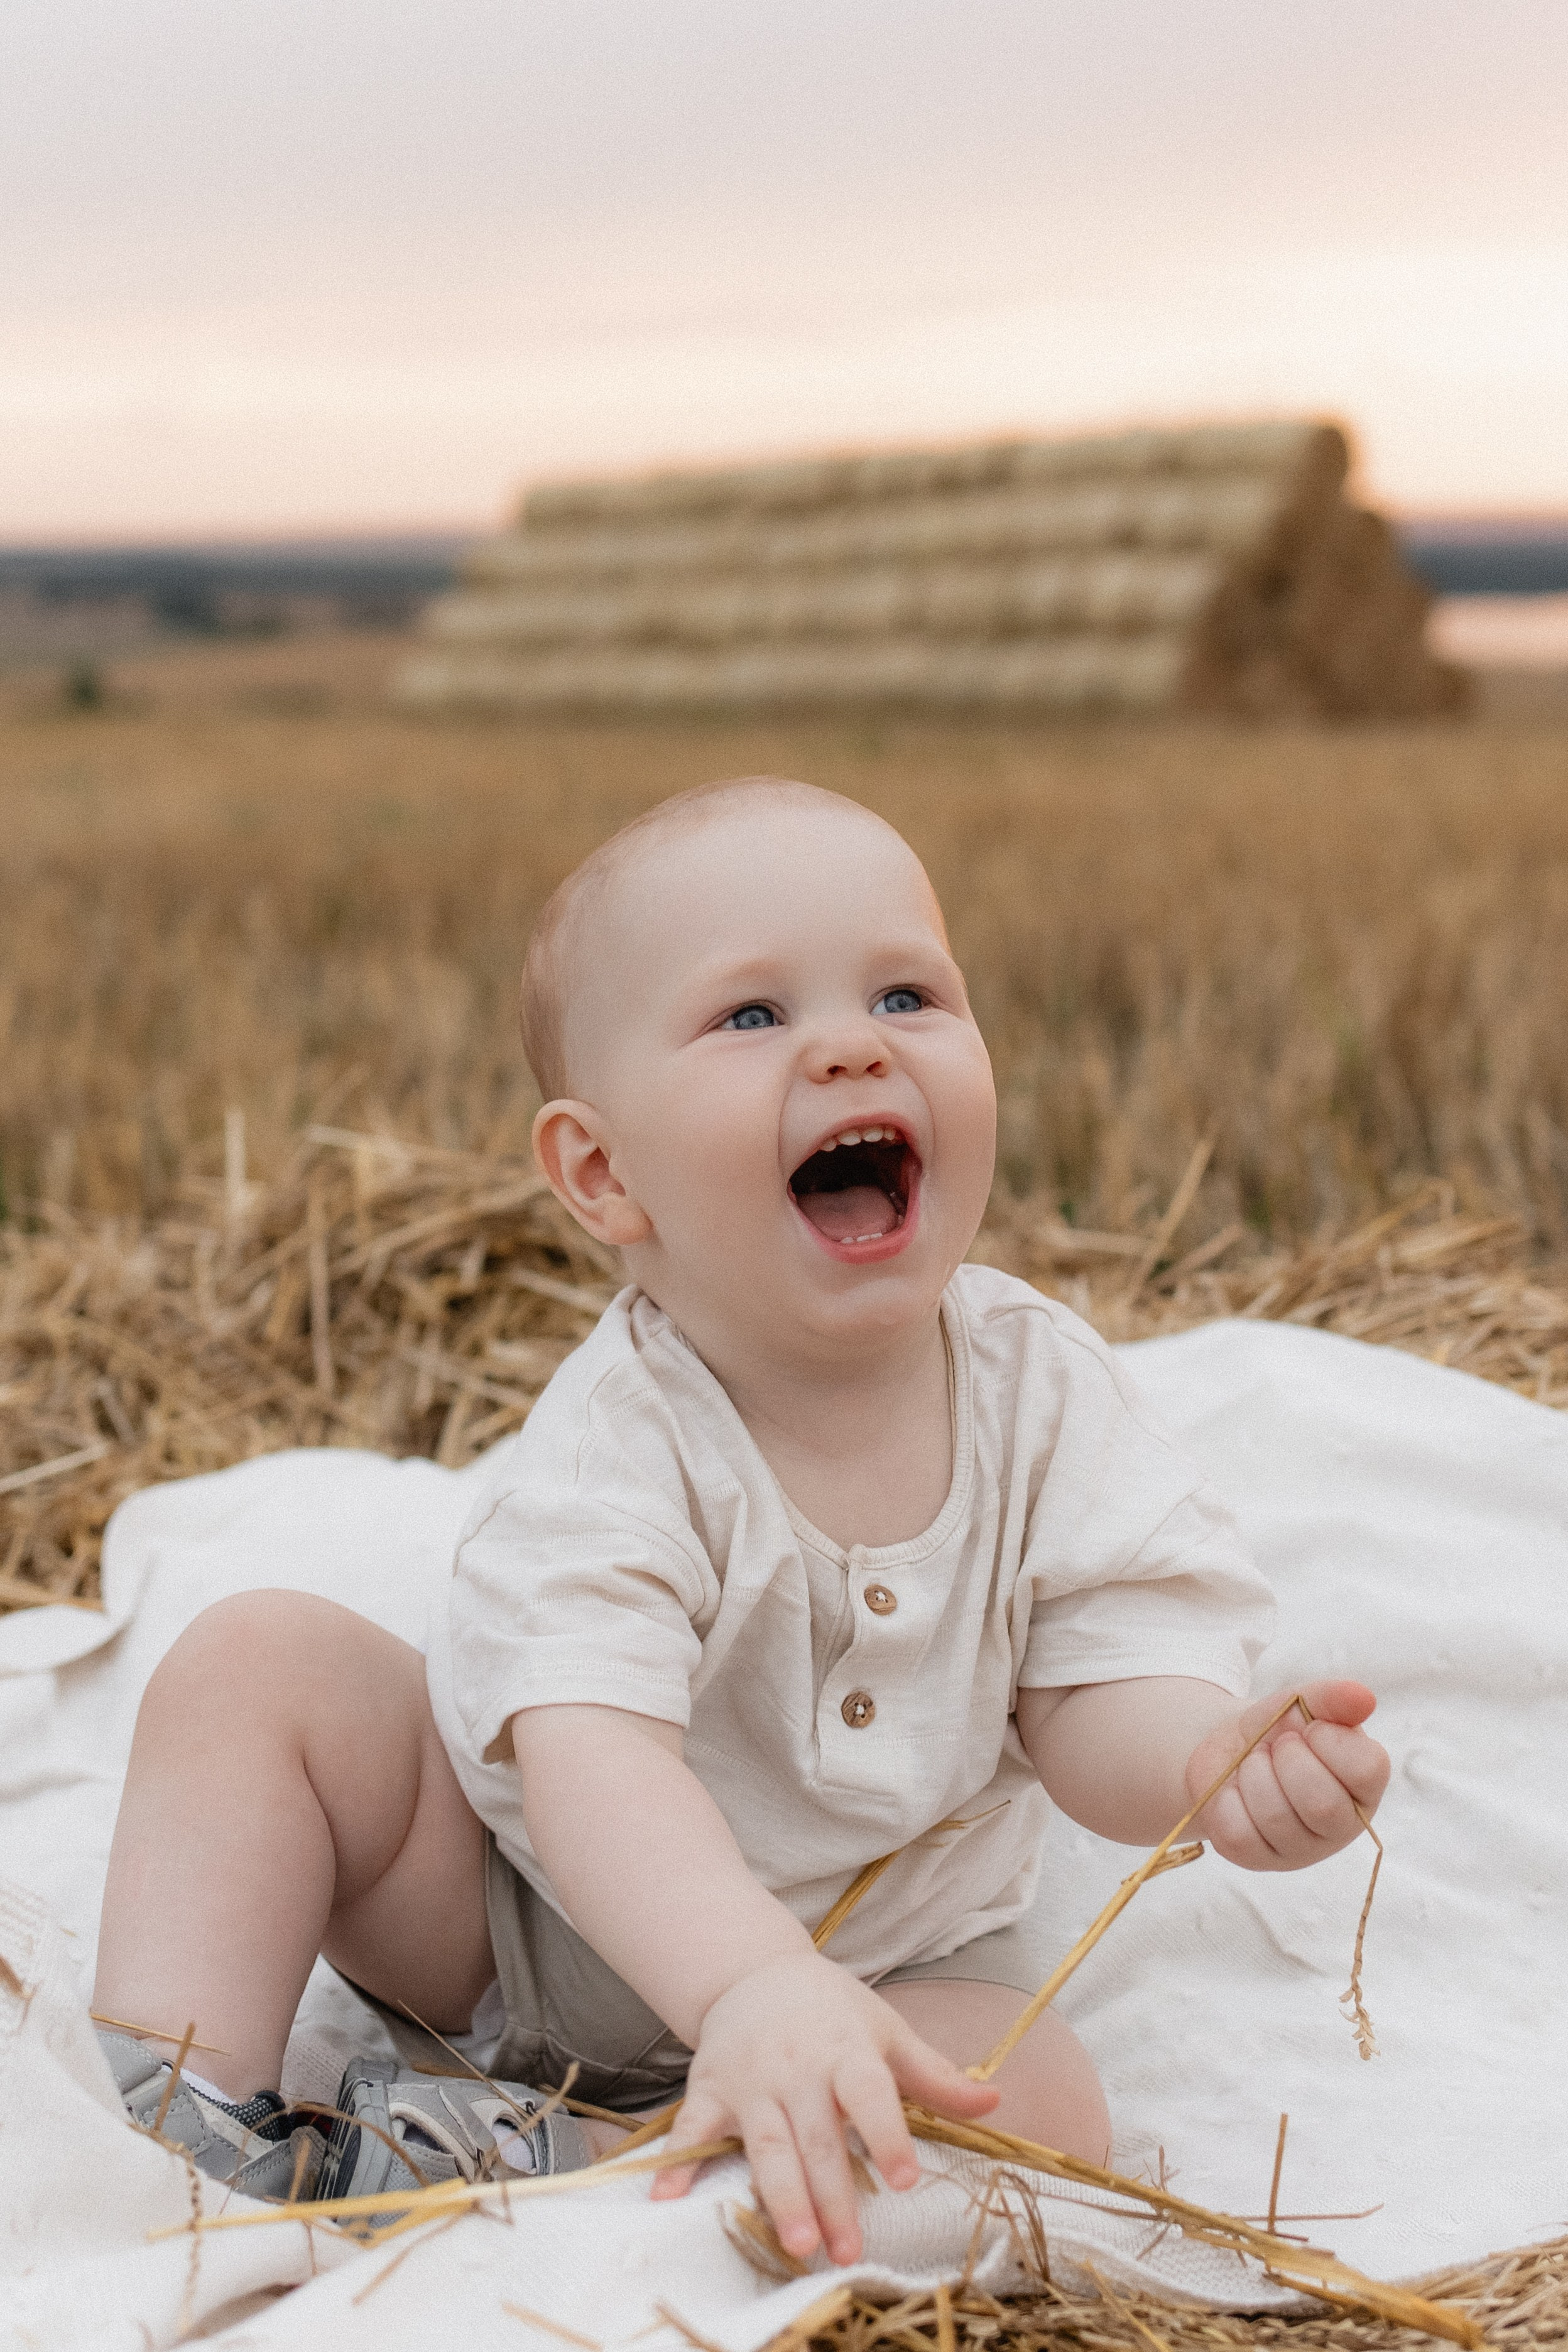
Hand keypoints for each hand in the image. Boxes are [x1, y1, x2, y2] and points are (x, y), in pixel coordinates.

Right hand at [651, 1951, 997, 2264]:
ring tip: (797, 2242)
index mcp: (845, 2051)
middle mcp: (797, 2068)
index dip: (887, 2134)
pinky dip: (678, 2164)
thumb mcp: (886, 2031)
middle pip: (817, 2137)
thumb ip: (935, 2076)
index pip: (870, 2094)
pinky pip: (692, 2130)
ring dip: (779, 2193)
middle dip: (832, 2195)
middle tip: (847, 2250)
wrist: (754, 1971)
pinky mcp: (710, 2089)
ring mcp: (750, 2081)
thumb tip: (996, 2103)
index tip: (905, 2179)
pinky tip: (667, 2201)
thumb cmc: (833, 2011)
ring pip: (766, 2143)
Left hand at [1185, 1679, 1389, 1872]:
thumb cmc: (1278, 1730)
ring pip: (1275, 1818)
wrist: (1230, 1749)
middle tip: (1277, 1746)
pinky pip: (1238, 1833)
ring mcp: (1299, 1850)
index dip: (1330, 1740)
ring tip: (1256, 1762)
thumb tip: (1363, 1698)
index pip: (1368, 1770)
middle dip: (1288, 1759)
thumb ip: (1333, 1698)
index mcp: (1363, 1787)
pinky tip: (1236, 1788)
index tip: (1311, 1728)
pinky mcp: (1256, 1859)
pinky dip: (1227, 1797)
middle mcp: (1341, 1827)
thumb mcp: (1303, 1704)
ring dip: (1254, 1773)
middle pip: (1322, 1804)